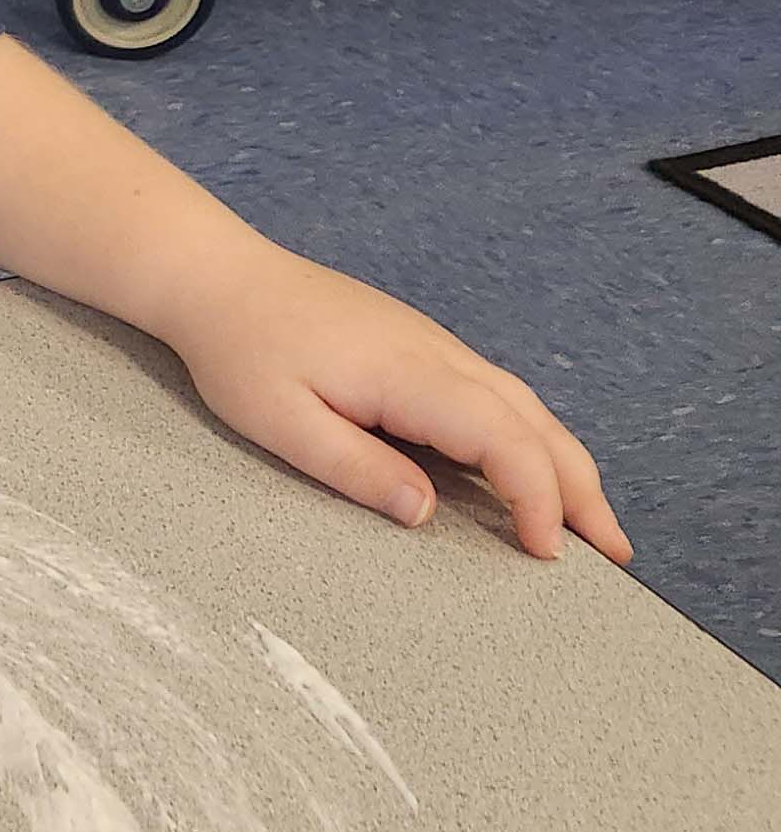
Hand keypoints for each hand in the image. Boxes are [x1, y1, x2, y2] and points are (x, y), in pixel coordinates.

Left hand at [160, 248, 631, 564]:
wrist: (217, 277)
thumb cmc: (240, 350)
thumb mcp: (281, 421)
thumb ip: (357, 468)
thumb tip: (428, 515)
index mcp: (410, 374)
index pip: (502, 440)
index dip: (537, 498)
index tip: (548, 553)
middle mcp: (437, 354)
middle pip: (533, 422)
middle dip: (580, 489)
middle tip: (615, 554)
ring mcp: (432, 345)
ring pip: (522, 405)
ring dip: (562, 462)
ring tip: (591, 522)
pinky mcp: (418, 345)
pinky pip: (495, 394)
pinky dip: (530, 436)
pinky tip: (530, 467)